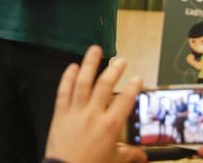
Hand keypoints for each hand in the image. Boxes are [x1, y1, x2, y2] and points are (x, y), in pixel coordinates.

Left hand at [45, 45, 143, 162]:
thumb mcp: (114, 161)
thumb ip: (129, 155)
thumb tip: (142, 156)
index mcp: (110, 126)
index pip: (125, 100)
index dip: (133, 87)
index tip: (138, 78)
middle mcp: (93, 115)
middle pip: (105, 85)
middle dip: (114, 70)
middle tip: (121, 60)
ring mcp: (76, 112)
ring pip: (83, 82)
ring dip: (89, 64)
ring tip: (95, 50)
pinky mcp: (60, 114)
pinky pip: (64, 92)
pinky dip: (67, 78)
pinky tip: (72, 67)